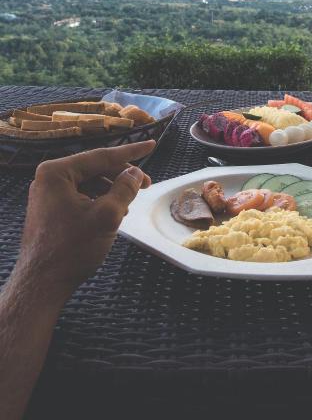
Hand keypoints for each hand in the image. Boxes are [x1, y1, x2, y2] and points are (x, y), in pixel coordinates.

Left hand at [14, 141, 154, 305]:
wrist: (42, 285)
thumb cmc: (71, 249)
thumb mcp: (107, 215)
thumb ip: (125, 188)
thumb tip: (135, 172)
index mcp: (57, 172)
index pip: (101, 155)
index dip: (131, 152)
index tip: (151, 144)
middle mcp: (48, 179)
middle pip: (95, 169)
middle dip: (121, 176)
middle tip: (146, 185)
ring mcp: (47, 195)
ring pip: (89, 183)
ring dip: (111, 191)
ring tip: (127, 206)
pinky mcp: (50, 210)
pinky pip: (81, 196)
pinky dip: (99, 201)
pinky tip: (112, 214)